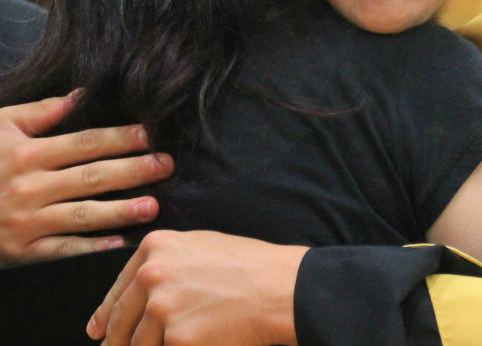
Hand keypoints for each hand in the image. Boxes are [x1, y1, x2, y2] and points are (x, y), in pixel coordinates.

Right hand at [0, 91, 173, 263]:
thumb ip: (39, 113)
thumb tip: (81, 95)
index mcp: (26, 154)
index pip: (84, 144)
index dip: (120, 138)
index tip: (150, 134)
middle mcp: (28, 187)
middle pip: (90, 177)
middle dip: (132, 171)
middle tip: (166, 165)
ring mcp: (25, 221)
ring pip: (80, 215)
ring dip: (119, 211)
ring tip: (152, 206)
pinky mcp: (22, 251)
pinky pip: (62, 250)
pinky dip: (91, 247)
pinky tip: (120, 244)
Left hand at [89, 229, 307, 345]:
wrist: (282, 288)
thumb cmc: (252, 267)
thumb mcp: (203, 247)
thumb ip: (167, 263)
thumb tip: (140, 291)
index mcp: (156, 248)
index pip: (117, 290)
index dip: (105, 315)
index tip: (98, 331)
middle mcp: (152, 275)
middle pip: (120, 321)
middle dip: (119, 341)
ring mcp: (162, 308)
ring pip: (138, 344)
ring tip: (179, 339)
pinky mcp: (177, 338)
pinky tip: (196, 343)